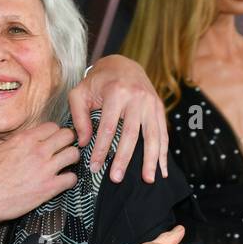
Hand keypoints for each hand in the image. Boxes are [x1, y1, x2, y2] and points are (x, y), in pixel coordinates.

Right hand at [0, 122, 79, 229]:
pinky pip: (71, 179)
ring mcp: (45, 169)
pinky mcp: (48, 188)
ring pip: (73, 155)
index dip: (53, 133)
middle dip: (67, 142)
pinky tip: (63, 182)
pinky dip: (70, 180)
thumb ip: (10, 144)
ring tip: (66, 165)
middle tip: (63, 149)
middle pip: (67, 136)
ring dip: (71, 159)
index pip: (51, 127)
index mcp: (24, 140)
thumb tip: (15, 143)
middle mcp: (38, 151)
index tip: (52, 140)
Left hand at [69, 54, 167, 183]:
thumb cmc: (97, 82)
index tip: (94, 167)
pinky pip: (163, 133)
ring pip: (153, 135)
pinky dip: (164, 152)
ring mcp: (151, 103)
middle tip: (116, 179)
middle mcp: (137, 97)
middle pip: (131, 134)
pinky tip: (162, 170)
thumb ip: (78, 117)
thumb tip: (84, 143)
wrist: (123, 63)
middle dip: (124, 159)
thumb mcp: (79, 93)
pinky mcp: (159, 108)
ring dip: (151, 160)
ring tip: (148, 180)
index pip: (108, 128)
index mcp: (117, 92)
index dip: (101, 149)